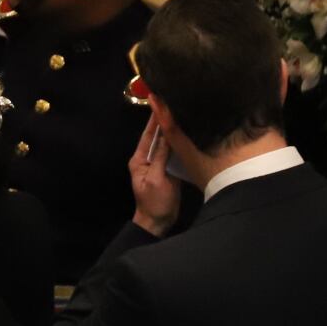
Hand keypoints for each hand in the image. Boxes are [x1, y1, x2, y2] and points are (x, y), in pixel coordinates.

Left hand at [129, 112, 181, 237]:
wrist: (158, 222)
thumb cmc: (155, 202)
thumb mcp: (158, 179)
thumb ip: (161, 157)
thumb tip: (166, 135)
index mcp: (139, 159)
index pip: (148, 136)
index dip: (153, 120)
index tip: (159, 103)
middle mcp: (147, 159)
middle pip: (156, 137)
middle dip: (163, 122)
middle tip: (172, 103)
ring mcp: (157, 164)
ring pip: (165, 144)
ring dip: (171, 131)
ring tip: (181, 115)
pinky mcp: (167, 170)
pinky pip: (172, 153)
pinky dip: (177, 143)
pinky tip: (186, 135)